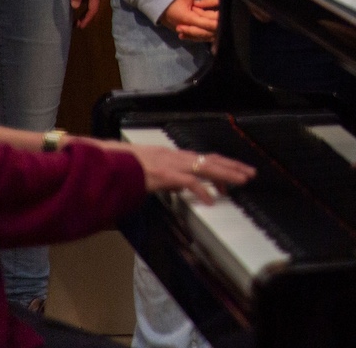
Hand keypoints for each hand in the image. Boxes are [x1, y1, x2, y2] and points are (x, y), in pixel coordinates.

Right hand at [124, 142, 254, 201]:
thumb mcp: (148, 172)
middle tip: (250, 173)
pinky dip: (203, 190)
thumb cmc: (122, 167)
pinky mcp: (164, 175)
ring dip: (226, 174)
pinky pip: (189, 182)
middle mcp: (175, 156)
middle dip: (232, 166)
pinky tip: (212, 200)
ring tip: (242, 182)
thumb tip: (178, 188)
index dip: (221, 164)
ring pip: (206, 167)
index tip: (236, 171)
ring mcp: (170, 164)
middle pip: (210, 159)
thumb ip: (165, 179)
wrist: (105, 163)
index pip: (203, 158)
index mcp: (172, 156)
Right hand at [159, 0, 220, 41]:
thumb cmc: (173, 1)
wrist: (161, 10)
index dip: (216, 23)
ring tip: (226, 31)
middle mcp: (188, 27)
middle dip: (218, 28)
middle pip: (207, 30)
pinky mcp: (190, 33)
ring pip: (205, 36)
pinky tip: (218, 36)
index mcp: (188, 18)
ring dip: (214, 34)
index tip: (225, 20)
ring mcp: (189, 32)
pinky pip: (200, 37)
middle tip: (231, 25)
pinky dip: (208, 36)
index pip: (205, 23)